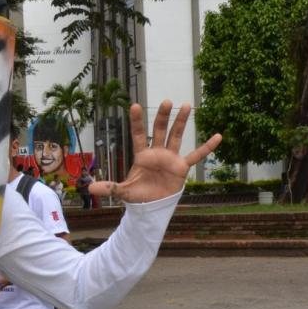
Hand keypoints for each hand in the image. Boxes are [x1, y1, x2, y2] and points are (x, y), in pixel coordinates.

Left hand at [90, 102, 221, 203]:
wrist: (152, 206)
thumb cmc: (138, 196)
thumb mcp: (123, 191)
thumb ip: (109, 188)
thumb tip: (89, 189)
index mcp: (142, 155)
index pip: (138, 134)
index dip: (136, 122)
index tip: (134, 106)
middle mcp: (157, 152)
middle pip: (159, 130)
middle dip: (162, 116)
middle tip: (166, 102)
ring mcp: (171, 158)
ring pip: (176, 136)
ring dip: (181, 122)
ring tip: (187, 105)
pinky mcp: (182, 167)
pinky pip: (196, 155)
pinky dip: (207, 147)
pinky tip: (218, 136)